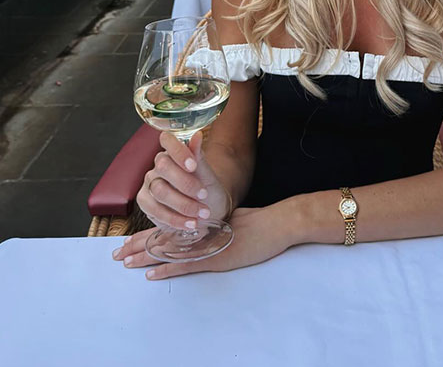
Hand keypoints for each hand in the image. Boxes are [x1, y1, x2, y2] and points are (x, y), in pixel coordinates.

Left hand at [112, 201, 300, 279]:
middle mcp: (200, 231)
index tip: (128, 241)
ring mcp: (207, 244)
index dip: (147, 235)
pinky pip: (186, 264)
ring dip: (145, 256)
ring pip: (169, 250)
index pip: (168, 228)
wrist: (277, 224)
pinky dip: (167, 268)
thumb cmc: (260, 222)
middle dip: (137, 246)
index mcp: (202, 222)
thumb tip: (202, 224)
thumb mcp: (233, 218)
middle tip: (116, 254)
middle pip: (162, 238)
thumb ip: (215, 221)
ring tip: (125, 262)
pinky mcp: (215, 257)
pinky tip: (152, 273)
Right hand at [135, 131, 231, 229]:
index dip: (178, 151)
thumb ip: (199, 157)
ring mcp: (150, 184)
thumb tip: (197, 135)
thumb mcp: (208, 175)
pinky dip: (176, 219)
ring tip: (202, 213)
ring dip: (183, 204)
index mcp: (174, 152)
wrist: (208, 210)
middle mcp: (159, 166)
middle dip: (185, 183)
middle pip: (163, 167)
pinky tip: (190, 223)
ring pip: (159, 191)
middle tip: (204, 194)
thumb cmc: (207, 189)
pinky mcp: (145, 203)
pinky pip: (156, 210)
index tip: (193, 166)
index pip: (167, 140)